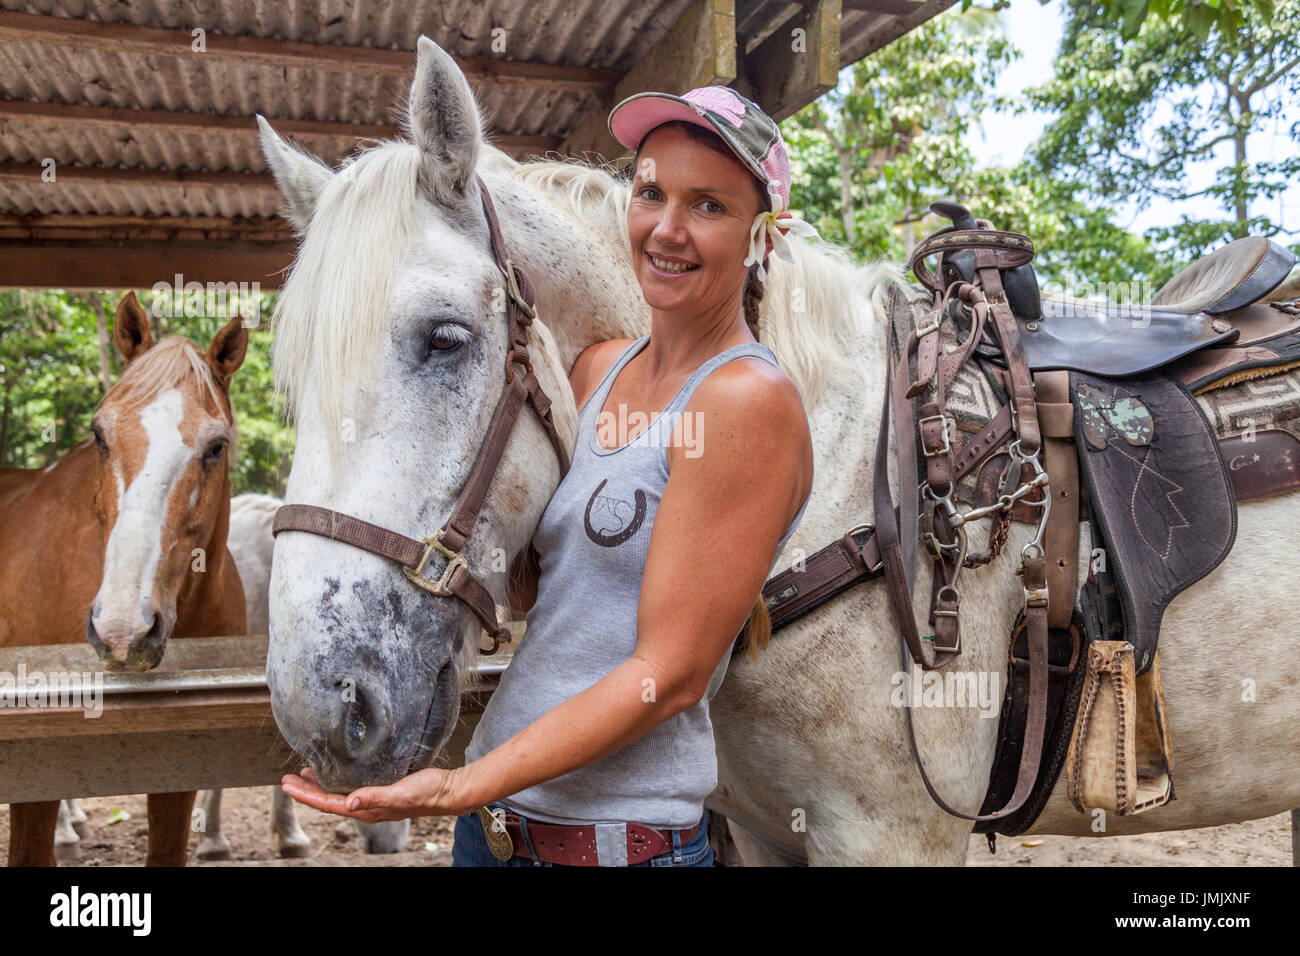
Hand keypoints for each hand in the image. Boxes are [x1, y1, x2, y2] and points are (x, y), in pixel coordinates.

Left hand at [280, 765, 471, 822]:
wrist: (448, 790)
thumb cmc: (427, 791)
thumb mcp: (401, 793)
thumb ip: (376, 797)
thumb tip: (348, 803)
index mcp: (367, 809)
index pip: (328, 804)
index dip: (306, 795)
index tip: (287, 785)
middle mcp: (367, 806)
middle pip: (328, 800)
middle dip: (306, 790)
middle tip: (286, 779)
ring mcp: (373, 798)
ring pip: (338, 793)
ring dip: (319, 785)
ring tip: (304, 773)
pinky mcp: (382, 788)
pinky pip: (351, 786)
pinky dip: (337, 779)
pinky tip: (336, 770)